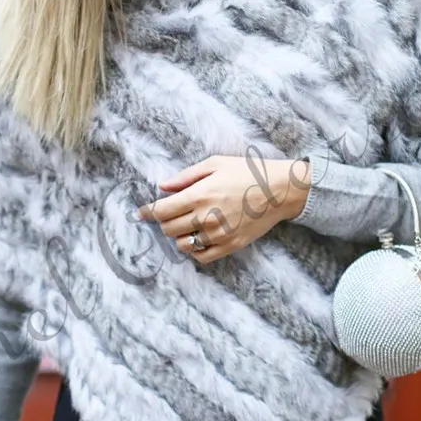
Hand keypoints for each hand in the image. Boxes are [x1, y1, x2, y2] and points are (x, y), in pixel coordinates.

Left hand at [136, 154, 310, 263]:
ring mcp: (218, 234)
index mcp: (199, 195)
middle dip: (163, 222)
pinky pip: (201, 257)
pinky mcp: (230, 246)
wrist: (280, 190)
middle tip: (168, 215)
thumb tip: (162, 187)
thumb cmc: (247, 172)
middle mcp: (206, 217)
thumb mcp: (214, 164)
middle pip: (168, 229)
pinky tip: (197, 239)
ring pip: (182, 245)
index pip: (161, 210)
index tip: (140, 213)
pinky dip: (194, 250)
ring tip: (185, 226)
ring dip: (178, 236)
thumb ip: (185, 177)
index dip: (147, 213)